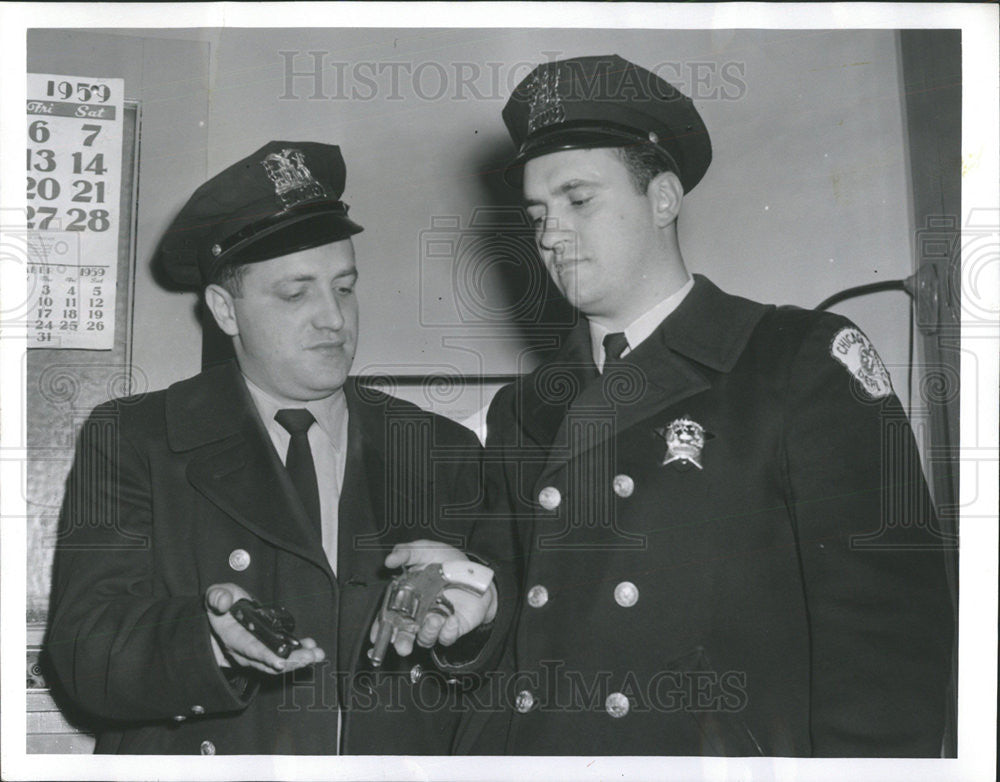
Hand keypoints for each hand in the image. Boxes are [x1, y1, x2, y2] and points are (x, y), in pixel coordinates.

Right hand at [205, 583, 324, 674]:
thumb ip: (217, 596)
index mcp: (231, 636)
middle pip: (267, 661)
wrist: (224, 614)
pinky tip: (312, 649)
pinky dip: (298, 655)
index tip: (280, 661)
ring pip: (277, 662)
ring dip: (298, 660)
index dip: (264, 656)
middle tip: (309, 657)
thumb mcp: (216, 594)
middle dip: (290, 661)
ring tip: (316, 654)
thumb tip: (223, 601)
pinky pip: (282, 657)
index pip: (248, 648)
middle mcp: (243, 650)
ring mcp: (256, 654)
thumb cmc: (222, 603)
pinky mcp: (267, 651)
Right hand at [369, 540, 497, 657]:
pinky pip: (448, 636)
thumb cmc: (447, 561)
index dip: (381, 627)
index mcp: (406, 597)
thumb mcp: (425, 550)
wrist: (476, 571)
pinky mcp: (454, 627)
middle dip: (401, 642)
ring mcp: (436, 622)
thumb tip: (389, 560)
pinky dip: (448, 632)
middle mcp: (418, 614)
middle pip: (404, 635)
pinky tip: (451, 620)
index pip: (389, 616)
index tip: (377, 636)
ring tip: (434, 619)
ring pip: (426, 638)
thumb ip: (407, 552)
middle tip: (402, 646)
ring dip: (427, 633)